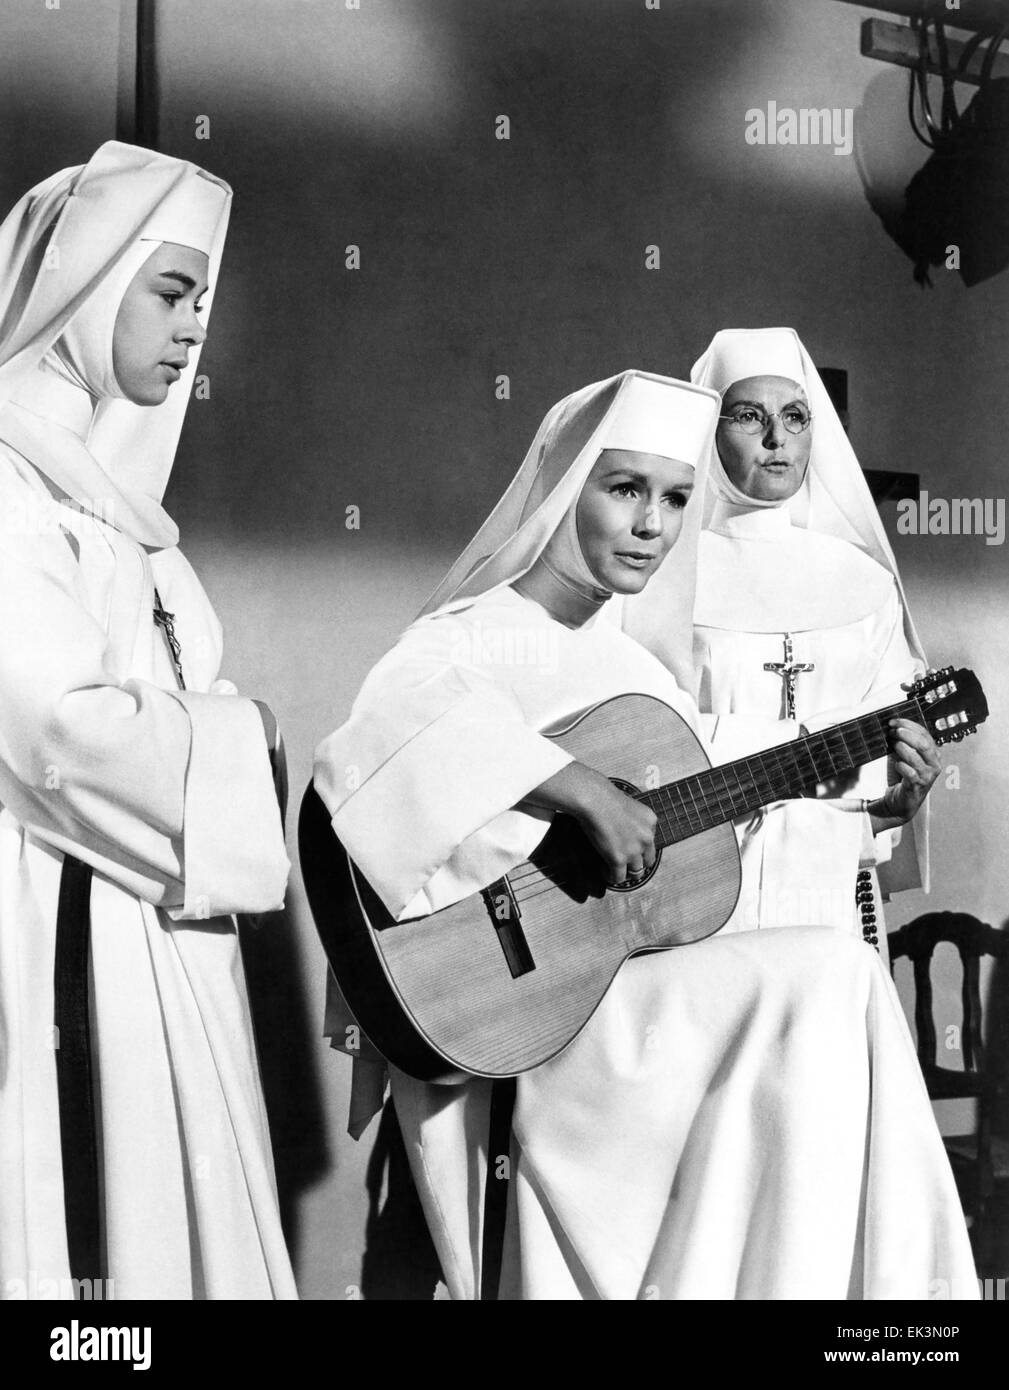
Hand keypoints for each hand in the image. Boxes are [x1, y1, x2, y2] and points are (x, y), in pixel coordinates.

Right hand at [523, 761, 656, 885]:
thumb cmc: (605, 797)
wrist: (594, 799)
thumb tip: (625, 830)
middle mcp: (646, 837)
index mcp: (651, 821)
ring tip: (614, 871)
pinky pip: (618, 877)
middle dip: (637, 863)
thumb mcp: (629, 805)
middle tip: (625, 864)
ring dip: (626, 873)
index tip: (630, 850)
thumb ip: (633, 820)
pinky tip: (604, 872)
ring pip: (636, 872)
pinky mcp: (618, 859)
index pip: (651, 842)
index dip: (640, 848)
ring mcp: (633, 850)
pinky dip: (612, 878)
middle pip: (648, 860)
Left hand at [874, 718, 940, 825]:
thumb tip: (891, 727)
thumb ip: (902, 742)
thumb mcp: (905, 756)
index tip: (894, 721)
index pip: (924, 734)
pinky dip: (901, 766)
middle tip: (893, 731)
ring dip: (901, 748)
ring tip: (892, 744)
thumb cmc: (904, 777)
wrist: (902, 802)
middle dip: (906, 734)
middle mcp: (934, 764)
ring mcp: (927, 776)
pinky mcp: (918, 786)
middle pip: (923, 744)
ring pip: (916, 756)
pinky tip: (896, 764)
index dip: (909, 725)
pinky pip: (910, 772)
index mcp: (933, 754)